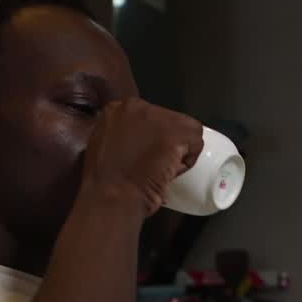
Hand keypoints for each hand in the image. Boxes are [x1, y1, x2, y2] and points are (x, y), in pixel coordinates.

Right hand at [82, 98, 203, 216]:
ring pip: (184, 128)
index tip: (146, 156)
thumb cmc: (107, 183)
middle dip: (165, 142)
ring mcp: (155, 115)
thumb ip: (121, 137)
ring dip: (178, 150)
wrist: (112, 195)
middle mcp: (134, 106)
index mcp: (115, 109)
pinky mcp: (175, 129)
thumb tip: (138, 142)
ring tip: (161, 169)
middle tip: (154, 165)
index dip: (152, 139)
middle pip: (166, 120)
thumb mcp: (105, 148)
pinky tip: (170, 172)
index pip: (148, 117)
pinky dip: (189, 160)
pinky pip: (196, 139)